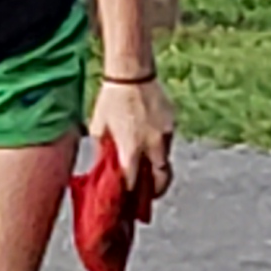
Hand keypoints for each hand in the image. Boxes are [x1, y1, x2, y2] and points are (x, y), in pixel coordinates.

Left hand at [89, 73, 174, 204]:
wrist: (131, 73)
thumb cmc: (110, 100)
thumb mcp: (98, 127)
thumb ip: (102, 151)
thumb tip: (102, 167)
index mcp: (131, 149)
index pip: (133, 181)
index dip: (130, 192)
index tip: (128, 196)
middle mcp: (152, 145)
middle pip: (161, 178)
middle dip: (157, 190)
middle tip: (151, 194)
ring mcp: (165, 133)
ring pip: (166, 158)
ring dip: (158, 165)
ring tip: (148, 165)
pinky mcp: (172, 122)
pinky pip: (167, 139)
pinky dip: (159, 144)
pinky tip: (149, 136)